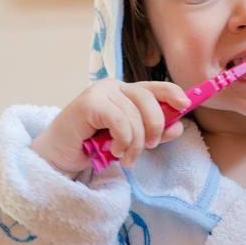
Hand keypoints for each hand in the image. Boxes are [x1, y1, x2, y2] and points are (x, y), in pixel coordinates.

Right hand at [30, 79, 190, 173]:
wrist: (59, 156)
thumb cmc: (92, 147)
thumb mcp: (129, 141)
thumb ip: (151, 132)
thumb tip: (177, 126)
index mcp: (125, 92)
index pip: (155, 87)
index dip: (173, 93)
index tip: (186, 105)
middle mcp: (114, 86)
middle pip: (149, 100)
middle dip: (154, 127)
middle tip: (148, 148)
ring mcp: (100, 92)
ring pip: (134, 116)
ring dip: (134, 143)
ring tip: (125, 158)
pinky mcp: (89, 102)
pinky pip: (119, 121)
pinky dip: (122, 140)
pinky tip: (112, 150)